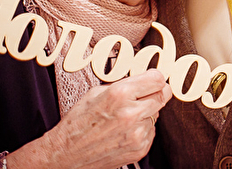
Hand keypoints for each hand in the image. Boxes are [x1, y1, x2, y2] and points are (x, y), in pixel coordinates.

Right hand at [7, 69, 170, 168]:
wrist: (67, 153)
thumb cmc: (79, 121)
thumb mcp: (96, 92)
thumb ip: (124, 84)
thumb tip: (144, 80)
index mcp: (120, 94)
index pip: (157, 80)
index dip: (156, 78)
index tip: (153, 79)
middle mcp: (131, 114)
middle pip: (163, 95)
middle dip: (156, 92)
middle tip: (146, 94)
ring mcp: (137, 134)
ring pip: (157, 114)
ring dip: (147, 112)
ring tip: (126, 116)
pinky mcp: (139, 149)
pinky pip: (151, 131)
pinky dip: (142, 129)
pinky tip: (125, 130)